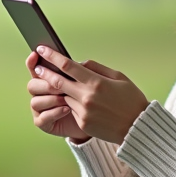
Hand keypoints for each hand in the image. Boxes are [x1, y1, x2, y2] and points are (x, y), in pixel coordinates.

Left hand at [26, 47, 148, 144]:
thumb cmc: (131, 99)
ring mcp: (83, 111)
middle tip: (37, 67)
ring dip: (61, 91)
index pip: (67, 66)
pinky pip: (71, 109)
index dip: (52, 56)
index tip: (42, 49)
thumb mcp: (119, 77)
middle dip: (45, 73)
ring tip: (62, 85)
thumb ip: (96, 68)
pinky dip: (72, 104)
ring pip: (64, 96)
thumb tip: (78, 63)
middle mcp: (87, 97)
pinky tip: (81, 102)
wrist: (137, 127)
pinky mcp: (83, 123)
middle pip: (58, 82)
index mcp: (96, 82)